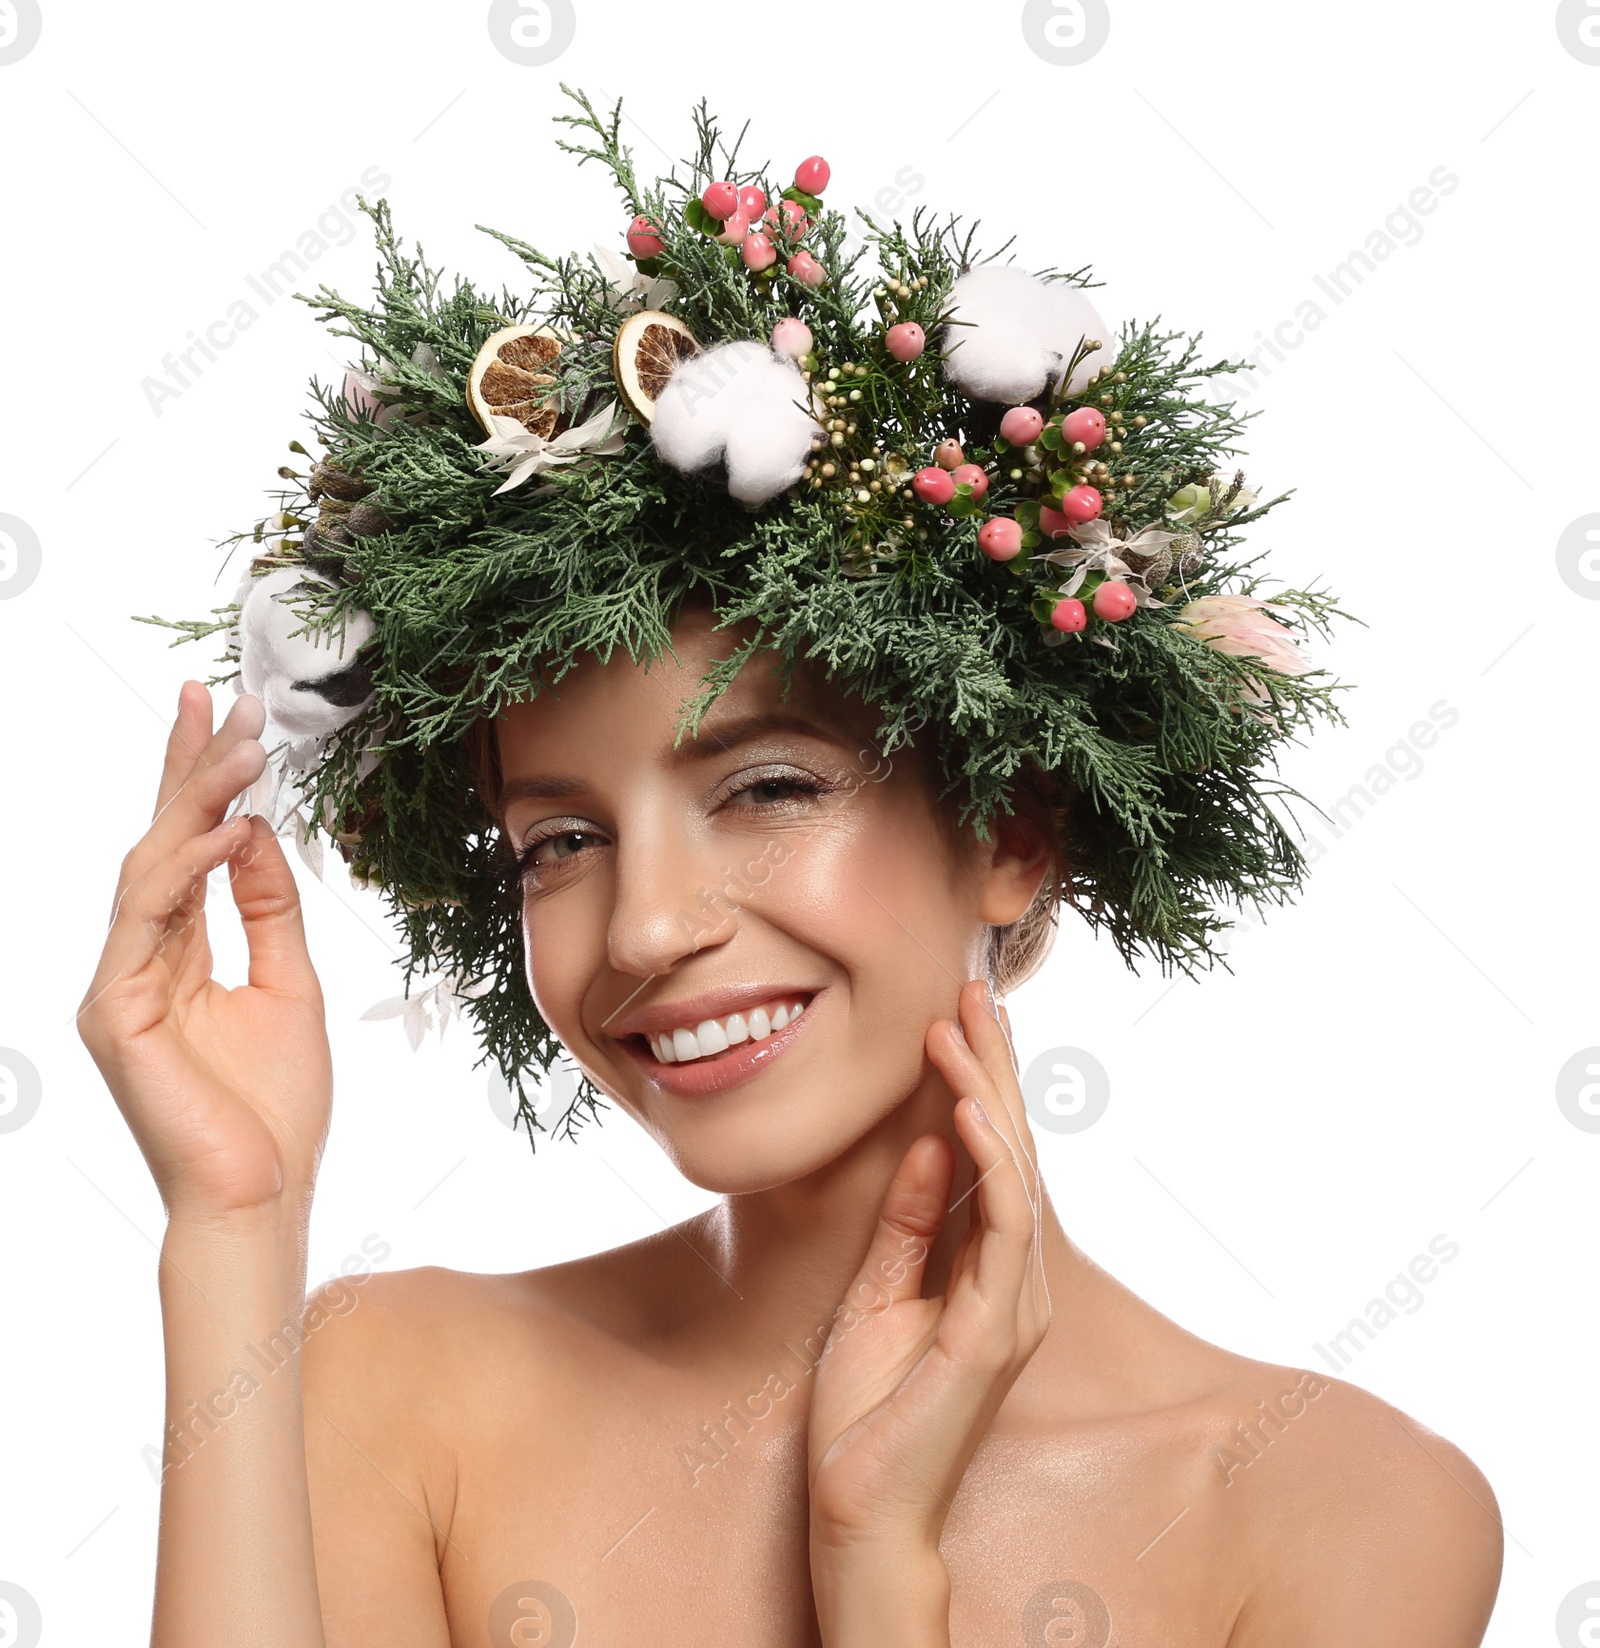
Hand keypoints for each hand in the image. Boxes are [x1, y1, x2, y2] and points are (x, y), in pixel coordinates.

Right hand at [77, 682, 332, 1222]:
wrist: (263, 1194)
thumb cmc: (276, 1106)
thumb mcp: (290, 984)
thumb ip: (269, 909)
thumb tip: (259, 831)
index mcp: (176, 957)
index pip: (185, 852)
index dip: (198, 784)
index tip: (222, 717)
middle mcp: (138, 962)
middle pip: (159, 844)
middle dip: (188, 769)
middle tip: (218, 699)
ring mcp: (117, 985)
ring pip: (152, 868)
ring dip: (198, 802)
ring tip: (243, 747)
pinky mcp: (112, 1012)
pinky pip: (152, 920)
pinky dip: (193, 868)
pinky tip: (236, 828)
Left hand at [807, 980, 1047, 1629]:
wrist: (859, 1511)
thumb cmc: (868, 1412)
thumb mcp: (877, 1292)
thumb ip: (909, 1224)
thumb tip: (927, 1144)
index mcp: (989, 1272)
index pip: (992, 1157)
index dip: (979, 1081)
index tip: (957, 1013)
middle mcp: (1016, 1281)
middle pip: (1010, 1149)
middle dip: (992, 1064)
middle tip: (974, 986)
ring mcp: (1013, 1306)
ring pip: (1010, 1173)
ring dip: (985, 1092)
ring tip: (960, 1026)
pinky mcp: (993, 1332)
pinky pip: (1000, 1229)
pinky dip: (986, 1164)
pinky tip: (965, 1111)